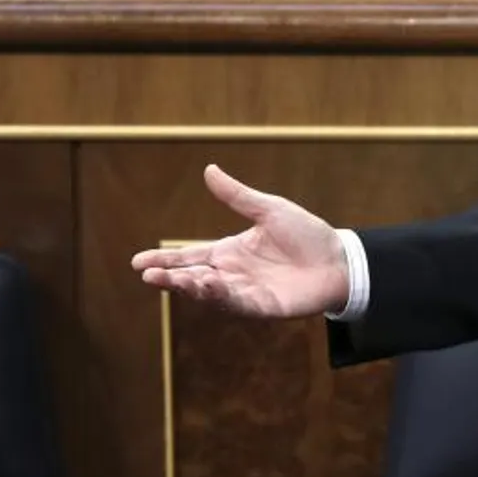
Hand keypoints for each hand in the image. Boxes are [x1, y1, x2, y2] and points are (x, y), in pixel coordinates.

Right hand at [129, 164, 349, 318]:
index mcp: (229, 252)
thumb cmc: (306, 234)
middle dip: (170, 277)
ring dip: (191, 288)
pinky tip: (209, 285)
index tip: (137, 263)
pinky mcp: (264, 306)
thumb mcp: (268, 209)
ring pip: (210, 294)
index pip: (189, 256)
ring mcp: (246, 292)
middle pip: (193, 277)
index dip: (165, 260)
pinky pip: (237, 303)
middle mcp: (232, 274)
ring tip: (173, 279)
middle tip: (146, 275)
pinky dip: (221, 296)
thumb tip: (208, 170)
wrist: (339, 259)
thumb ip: (237, 195)